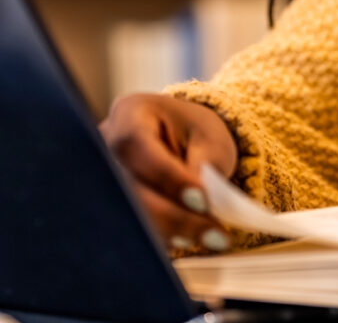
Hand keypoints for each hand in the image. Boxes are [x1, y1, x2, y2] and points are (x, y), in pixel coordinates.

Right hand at [100, 93, 237, 251]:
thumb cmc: (195, 133)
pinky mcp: (110, 208)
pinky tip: (190, 242)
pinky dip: (161, 240)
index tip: (203, 200)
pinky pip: (129, 230)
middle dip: (173, 217)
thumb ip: (206, 164)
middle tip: (216, 236)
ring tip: (211, 240)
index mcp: (128, 115)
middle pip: (127, 190)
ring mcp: (101, 181)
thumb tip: (202, 204)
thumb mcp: (210, 138)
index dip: (167, 177)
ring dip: (168, 234)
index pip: (136, 146)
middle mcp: (102, 147)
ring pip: (126, 217)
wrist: (181, 139)